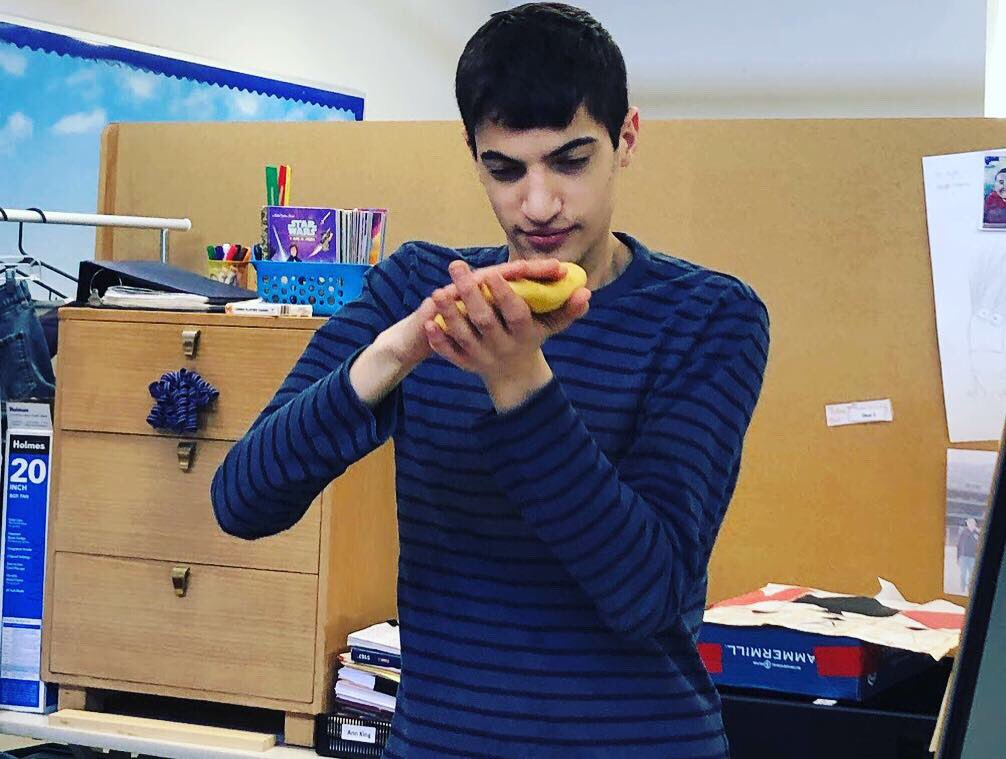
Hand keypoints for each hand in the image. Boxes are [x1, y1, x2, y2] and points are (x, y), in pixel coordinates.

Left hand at [424, 259, 590, 409]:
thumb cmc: (534, 336)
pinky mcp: (466, 364)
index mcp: (525, 334)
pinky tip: (428, 323)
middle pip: (485, 322)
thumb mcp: (553, 324)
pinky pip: (451, 354)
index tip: (493, 272)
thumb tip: (586, 291)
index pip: (515, 314)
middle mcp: (503, 346)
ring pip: (464, 336)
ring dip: (449, 315)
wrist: (515, 373)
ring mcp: (483, 357)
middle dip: (470, 295)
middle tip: (456, 267)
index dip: (505, 295)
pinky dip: (439, 341)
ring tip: (438, 291)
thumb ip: (569, 308)